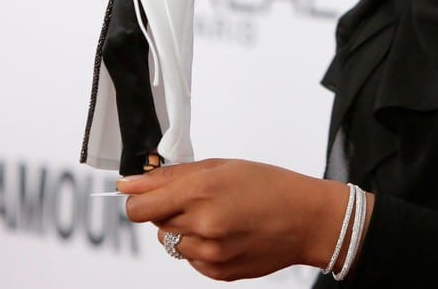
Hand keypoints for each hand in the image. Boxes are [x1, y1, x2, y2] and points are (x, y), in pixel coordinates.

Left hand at [116, 159, 371, 281]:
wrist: (306, 219)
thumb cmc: (269, 186)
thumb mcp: (219, 166)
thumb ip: (171, 175)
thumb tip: (132, 183)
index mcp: (200, 191)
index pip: (139, 207)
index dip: (137, 199)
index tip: (141, 194)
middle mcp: (202, 224)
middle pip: (154, 223)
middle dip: (166, 209)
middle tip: (196, 198)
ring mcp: (210, 253)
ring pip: (171, 242)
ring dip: (183, 229)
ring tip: (215, 215)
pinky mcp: (218, 272)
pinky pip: (190, 259)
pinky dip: (199, 246)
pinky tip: (224, 232)